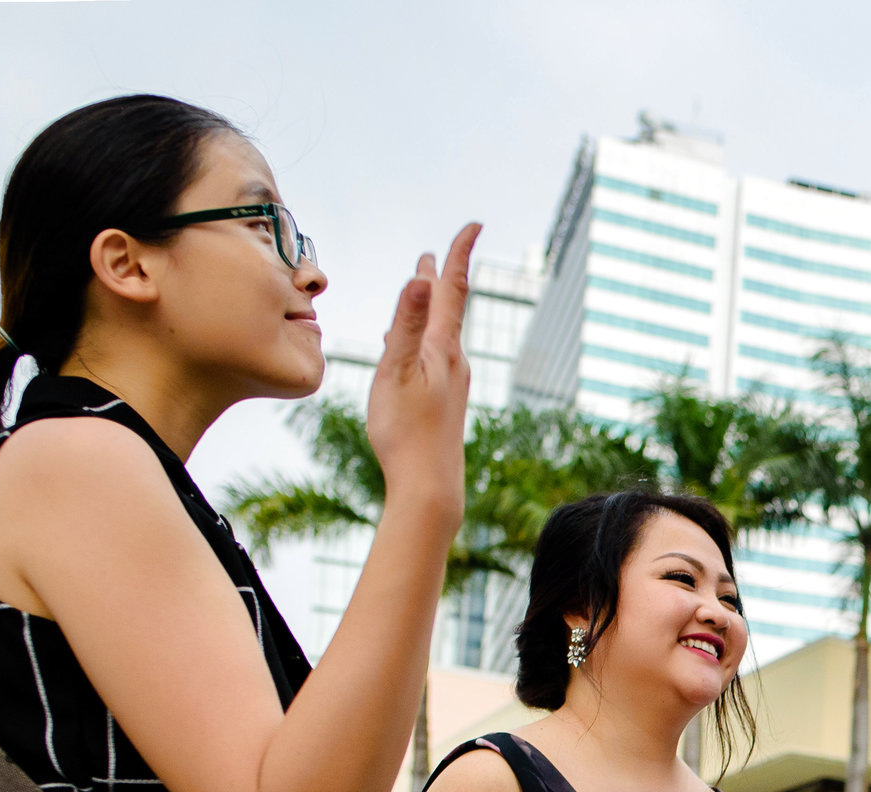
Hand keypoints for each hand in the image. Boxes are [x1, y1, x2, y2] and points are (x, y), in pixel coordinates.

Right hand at [368, 222, 480, 525]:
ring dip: (433, 307)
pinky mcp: (447, 403)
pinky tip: (415, 349)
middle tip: (438, 253)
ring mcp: (453, 384)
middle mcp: (454, 363)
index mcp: (442, 349)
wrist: (431, 487)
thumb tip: (421, 279)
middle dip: (442, 278)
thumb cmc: (407, 432)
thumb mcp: (396, 372)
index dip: (460, 255)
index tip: (473, 225)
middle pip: (449, 310)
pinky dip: (427, 338)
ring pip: (442, 334)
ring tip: (425, 289)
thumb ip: (407, 325)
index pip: (452, 291)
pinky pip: (437, 357)